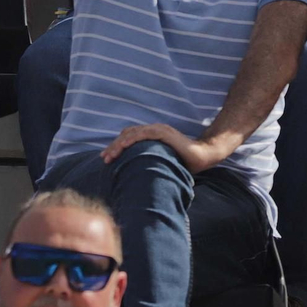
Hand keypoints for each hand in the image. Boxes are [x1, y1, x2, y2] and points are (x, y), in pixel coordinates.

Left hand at [100, 123, 227, 172]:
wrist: (201, 156)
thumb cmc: (182, 161)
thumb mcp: (161, 161)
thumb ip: (148, 162)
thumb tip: (134, 176)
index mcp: (151, 136)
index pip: (128, 137)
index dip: (116, 146)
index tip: (106, 158)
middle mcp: (153, 130)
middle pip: (127, 134)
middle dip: (114, 146)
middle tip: (104, 158)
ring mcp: (159, 130)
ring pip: (133, 133)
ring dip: (120, 144)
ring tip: (111, 155)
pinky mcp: (165, 133)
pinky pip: (145, 134)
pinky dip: (133, 138)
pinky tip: (124, 145)